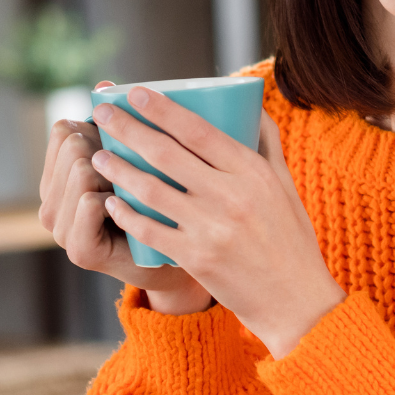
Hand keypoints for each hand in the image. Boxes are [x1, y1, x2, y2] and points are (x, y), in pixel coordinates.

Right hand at [36, 85, 213, 314]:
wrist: (170, 260)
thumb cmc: (154, 203)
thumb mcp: (132, 158)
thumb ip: (116, 124)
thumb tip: (105, 83)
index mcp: (56, 176)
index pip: (63, 129)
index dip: (94, 128)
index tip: (118, 143)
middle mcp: (49, 202)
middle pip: (71, 145)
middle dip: (104, 149)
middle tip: (130, 173)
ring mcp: (60, 228)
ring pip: (80, 168)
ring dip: (113, 173)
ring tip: (132, 191)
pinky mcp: (78, 250)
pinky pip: (89, 201)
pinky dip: (113, 199)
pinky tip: (130, 209)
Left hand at [89, 86, 344, 357]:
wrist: (295, 301)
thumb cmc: (292, 239)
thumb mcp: (286, 185)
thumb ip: (266, 143)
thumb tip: (251, 104)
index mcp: (252, 172)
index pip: (198, 130)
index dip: (162, 108)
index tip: (135, 93)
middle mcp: (230, 196)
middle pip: (166, 153)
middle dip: (127, 128)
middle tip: (102, 113)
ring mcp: (211, 228)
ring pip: (151, 189)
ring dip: (119, 168)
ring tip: (98, 155)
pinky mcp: (196, 258)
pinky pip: (150, 230)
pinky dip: (127, 213)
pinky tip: (111, 201)